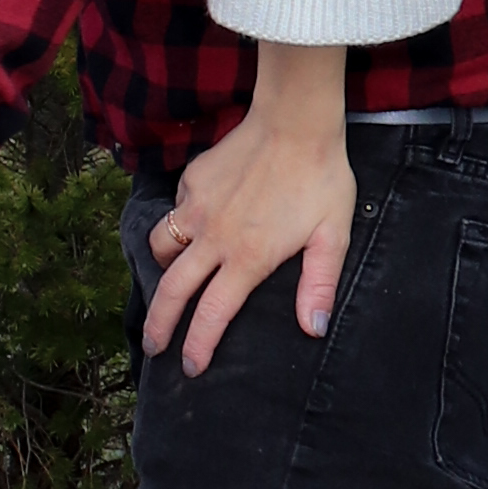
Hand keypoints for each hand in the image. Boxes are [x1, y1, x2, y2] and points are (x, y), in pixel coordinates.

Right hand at [141, 45, 354, 376]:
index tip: (189, 367)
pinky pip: (176, 211)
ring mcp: (196, 207)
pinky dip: (180, 224)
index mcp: (246, 258)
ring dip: (162, 270)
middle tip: (153, 345)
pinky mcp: (191, 181)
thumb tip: (313, 330)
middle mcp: (213, 238)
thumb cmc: (321, 180)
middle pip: (171, 291)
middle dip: (159, 325)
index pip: (211, 315)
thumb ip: (318, 285)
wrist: (295, 121)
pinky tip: (200, 221)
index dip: (197, 346)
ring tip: (169, 280)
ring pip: (161, 247)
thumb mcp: (333, 236)